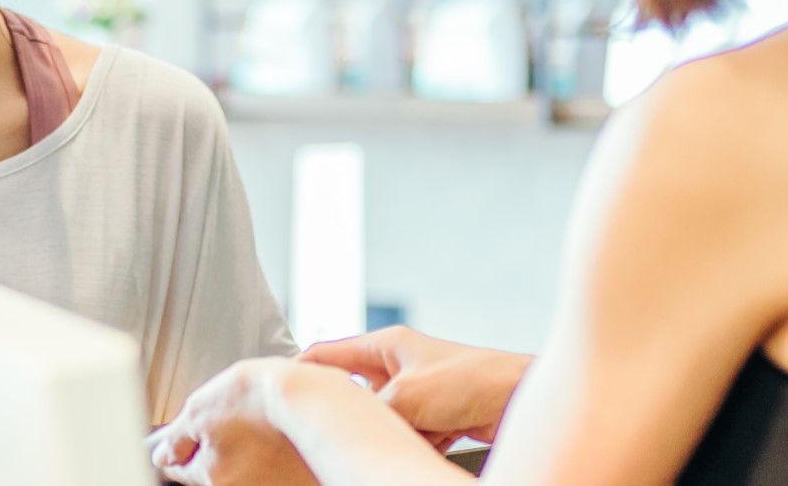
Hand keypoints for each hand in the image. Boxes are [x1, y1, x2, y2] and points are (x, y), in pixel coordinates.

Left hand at [148, 359, 320, 485]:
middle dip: (216, 447)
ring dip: (243, 452)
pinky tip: (273, 436)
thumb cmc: (257, 398)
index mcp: (211, 476)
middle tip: (231, 419)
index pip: (181, 470)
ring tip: (257, 425)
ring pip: (241, 469)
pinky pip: (268, 470)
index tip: (188, 435)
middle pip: (212, 470)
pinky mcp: (291, 481)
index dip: (183, 446)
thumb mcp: (199, 409)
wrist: (305, 398)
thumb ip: (175, 438)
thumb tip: (162, 455)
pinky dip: (268, 456)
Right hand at [301, 326, 530, 449]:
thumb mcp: (407, 396)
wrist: (526, 399)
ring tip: (384, 449)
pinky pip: (412, 438)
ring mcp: (420, 395)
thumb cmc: (473, 380)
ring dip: (388, 438)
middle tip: (325, 438)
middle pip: (356, 396)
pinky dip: (412, 449)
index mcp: (386, 346)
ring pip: (385, 423)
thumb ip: (370, 413)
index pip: (326, 355)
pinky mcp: (440, 420)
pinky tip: (414, 456)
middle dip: (349, 419)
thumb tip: (343, 435)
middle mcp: (399, 368)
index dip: (301, 373)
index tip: (277, 394)